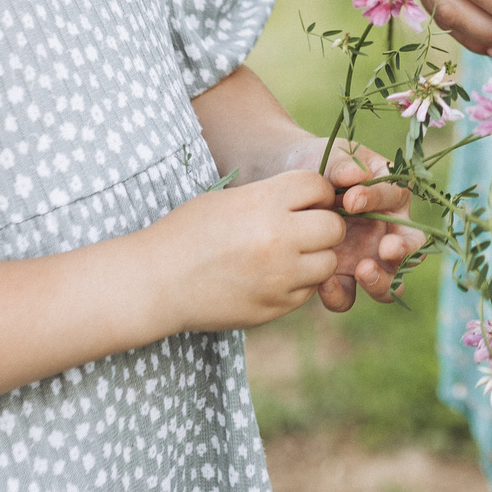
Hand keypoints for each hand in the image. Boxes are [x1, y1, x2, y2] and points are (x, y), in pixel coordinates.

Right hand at [145, 168, 345, 332]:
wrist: (157, 282)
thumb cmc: (187, 233)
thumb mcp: (228, 200)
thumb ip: (271, 198)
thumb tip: (311, 199)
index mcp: (264, 202)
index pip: (319, 186)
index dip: (317, 192)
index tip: (306, 200)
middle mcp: (279, 237)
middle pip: (333, 226)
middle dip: (324, 225)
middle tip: (305, 230)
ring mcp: (280, 275)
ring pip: (327, 262)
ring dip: (315, 257)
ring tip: (288, 255)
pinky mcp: (276, 306)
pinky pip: (308, 291)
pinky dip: (298, 283)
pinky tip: (272, 277)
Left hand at [265, 138, 425, 310]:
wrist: (286, 187)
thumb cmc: (318, 165)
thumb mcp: (331, 157)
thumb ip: (343, 164)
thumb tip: (357, 174)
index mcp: (391, 198)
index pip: (396, 199)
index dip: (378, 199)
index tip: (351, 199)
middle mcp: (386, 233)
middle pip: (410, 252)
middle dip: (403, 253)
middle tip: (385, 249)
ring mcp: (366, 259)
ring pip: (389, 285)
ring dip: (381, 282)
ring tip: (362, 270)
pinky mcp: (341, 279)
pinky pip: (348, 296)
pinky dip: (340, 294)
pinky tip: (324, 282)